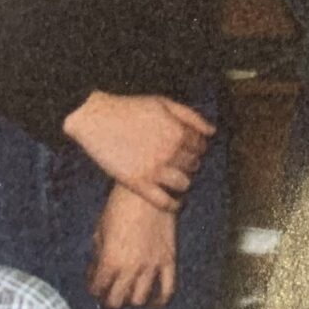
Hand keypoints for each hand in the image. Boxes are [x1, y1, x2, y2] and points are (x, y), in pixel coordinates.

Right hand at [63, 92, 213, 211]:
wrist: (96, 117)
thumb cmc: (130, 108)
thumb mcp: (164, 103)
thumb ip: (191, 117)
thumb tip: (212, 132)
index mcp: (179, 132)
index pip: (201, 146)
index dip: (197, 147)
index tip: (190, 149)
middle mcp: (171, 152)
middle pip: (194, 165)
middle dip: (190, 163)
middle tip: (180, 162)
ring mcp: (155, 169)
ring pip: (183, 184)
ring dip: (183, 182)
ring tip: (176, 179)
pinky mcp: (138, 183)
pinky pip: (164, 201)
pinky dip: (173, 205)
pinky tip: (175, 203)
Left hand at [88, 184, 177, 308]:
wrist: (150, 189)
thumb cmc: (120, 205)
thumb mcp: (100, 229)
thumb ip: (98, 254)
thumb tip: (97, 271)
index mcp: (110, 260)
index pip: (97, 289)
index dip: (94, 289)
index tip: (95, 284)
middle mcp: (130, 268)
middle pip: (117, 302)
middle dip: (110, 300)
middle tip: (110, 294)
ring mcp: (152, 266)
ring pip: (140, 300)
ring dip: (132, 300)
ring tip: (129, 293)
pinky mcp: (169, 260)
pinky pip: (167, 290)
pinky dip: (160, 300)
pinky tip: (152, 300)